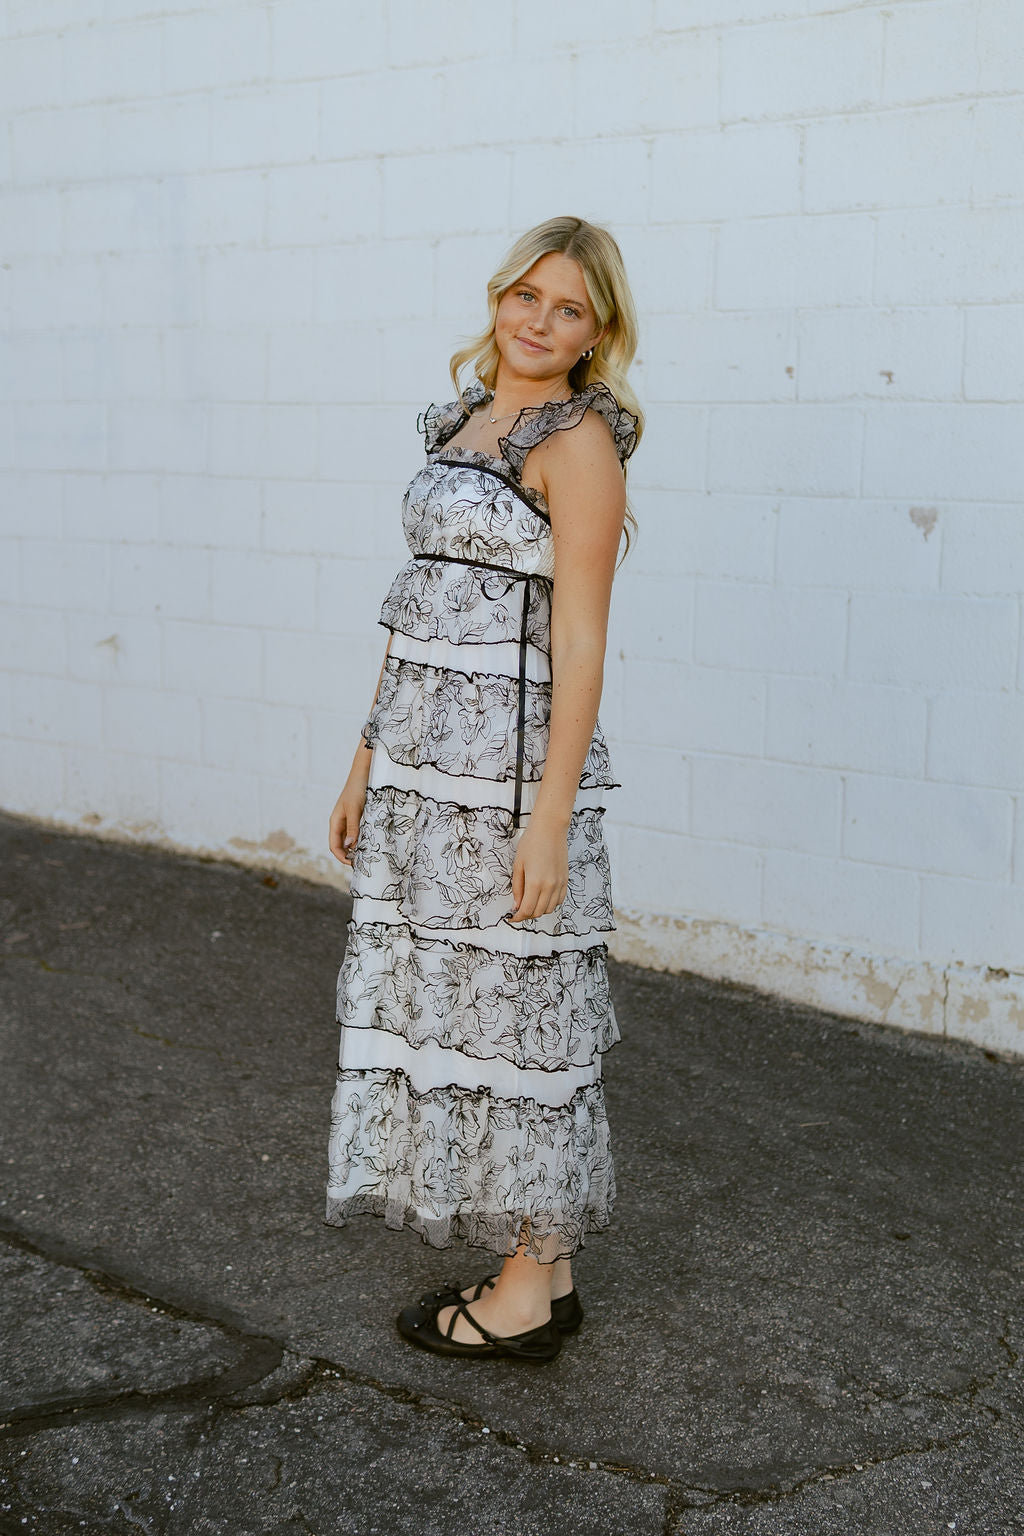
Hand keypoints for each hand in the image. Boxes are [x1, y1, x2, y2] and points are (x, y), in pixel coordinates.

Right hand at [329, 750, 370, 865]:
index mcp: (335, 822)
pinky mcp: (358, 817)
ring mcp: (349, 820)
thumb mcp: (355, 809)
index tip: (354, 863)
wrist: (364, 772)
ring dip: (356, 848)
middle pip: (341, 845)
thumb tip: (349, 846)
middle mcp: (340, 823)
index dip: (341, 857)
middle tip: (363, 863)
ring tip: (368, 855)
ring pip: (350, 840)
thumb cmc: (357, 789)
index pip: (334, 845)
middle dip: (349, 855)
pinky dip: (362, 840)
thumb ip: (353, 827)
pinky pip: (357, 833)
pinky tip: (371, 843)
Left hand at [508, 813, 568, 923]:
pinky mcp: (565, 880)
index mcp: (535, 883)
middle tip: (519, 909)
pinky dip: (551, 903)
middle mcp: (549, 886)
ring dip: (539, 910)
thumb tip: (516, 905)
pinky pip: (559, 900)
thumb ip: (517, 887)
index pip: (527, 910)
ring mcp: (559, 884)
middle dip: (527, 915)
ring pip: (550, 909)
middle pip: (539, 912)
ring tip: (530, 902)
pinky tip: (543, 897)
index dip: (518, 917)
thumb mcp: (518, 865)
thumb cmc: (531, 843)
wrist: (550, 829)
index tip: (512, 917)